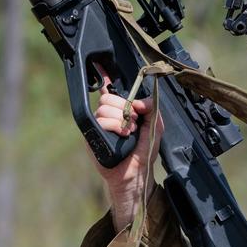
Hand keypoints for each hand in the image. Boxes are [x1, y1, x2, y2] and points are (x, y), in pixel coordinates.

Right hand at [92, 81, 163, 231]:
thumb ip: (151, 108)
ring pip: (103, 109)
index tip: (105, 73)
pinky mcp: (92, 137)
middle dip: (124, 107)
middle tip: (134, 122)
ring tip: (129, 132)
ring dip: (121, 119)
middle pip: (107, 98)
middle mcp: (107, 117)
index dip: (105, 80)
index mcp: (119, 112)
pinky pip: (100, 121)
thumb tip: (137, 101)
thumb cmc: (143, 152)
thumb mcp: (154, 126)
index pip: (109, 91)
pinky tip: (123, 135)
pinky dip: (115, 126)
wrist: (137, 173)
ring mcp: (98, 127)